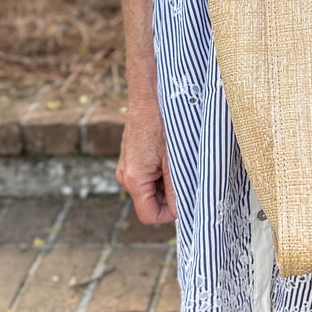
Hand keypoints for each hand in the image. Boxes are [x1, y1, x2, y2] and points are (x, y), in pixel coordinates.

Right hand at [116, 102, 176, 226]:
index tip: (187, 196)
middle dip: (170, 196)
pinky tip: (170, 156)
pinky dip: (161, 173)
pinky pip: (148, 177)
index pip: (150, 215)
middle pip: (151, 203)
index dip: (171, 212)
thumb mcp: (175, 160)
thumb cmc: (163, 124)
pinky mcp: (131, 159)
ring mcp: (126, 167)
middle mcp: (125, 176)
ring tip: (178, 162)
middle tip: (185, 174)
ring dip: (167, 183)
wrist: (150, 96)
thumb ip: (177, 189)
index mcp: (133, 179)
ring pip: (151, 190)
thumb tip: (183, 211)